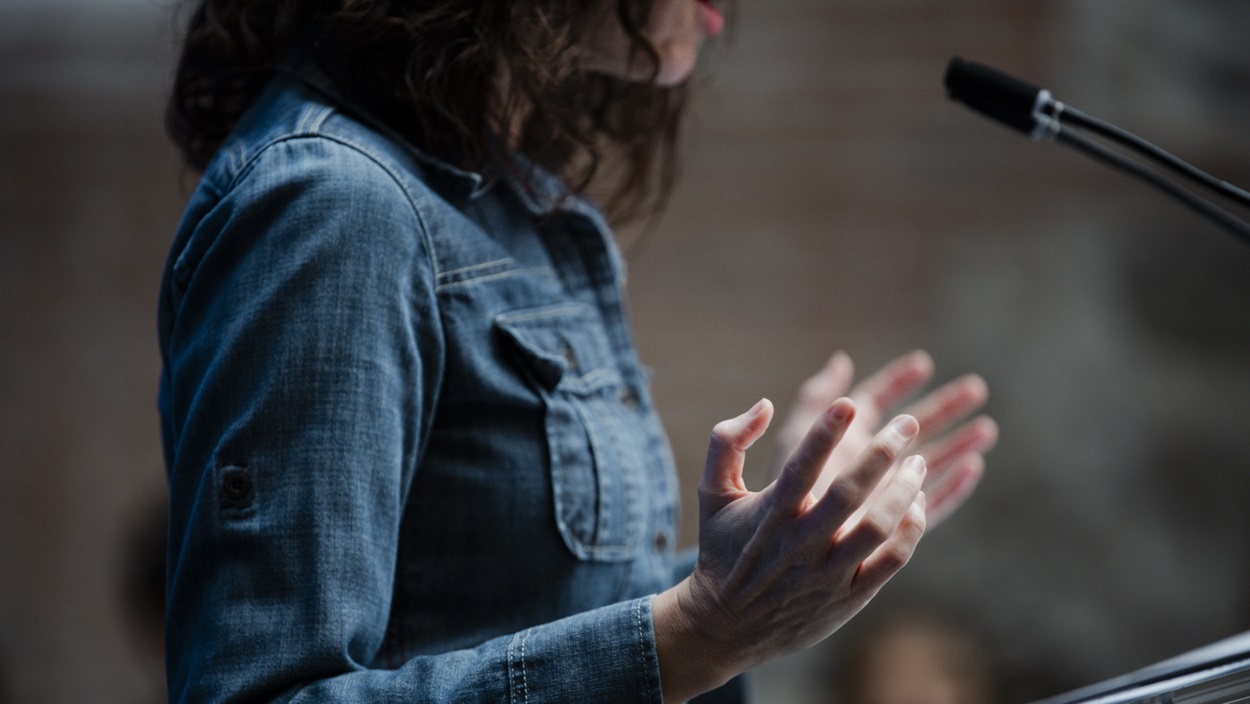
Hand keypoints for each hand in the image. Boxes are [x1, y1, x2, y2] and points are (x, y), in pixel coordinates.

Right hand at [654, 398, 926, 701]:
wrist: (725, 626)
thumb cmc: (722, 549)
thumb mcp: (712, 492)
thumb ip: (727, 441)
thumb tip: (764, 405)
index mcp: (770, 513)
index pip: (800, 467)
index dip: (824, 433)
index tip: (848, 402)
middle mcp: (801, 543)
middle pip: (849, 494)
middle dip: (882, 453)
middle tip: (907, 424)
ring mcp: (828, 572)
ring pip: (878, 527)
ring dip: (904, 490)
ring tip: (918, 461)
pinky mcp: (849, 596)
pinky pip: (891, 561)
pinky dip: (910, 530)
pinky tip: (916, 504)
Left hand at [773, 351, 996, 526]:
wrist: (777, 555)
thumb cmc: (777, 495)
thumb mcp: (793, 443)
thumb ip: (815, 403)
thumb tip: (842, 362)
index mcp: (841, 439)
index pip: (876, 400)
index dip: (899, 380)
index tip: (923, 364)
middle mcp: (865, 463)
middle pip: (913, 428)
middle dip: (944, 408)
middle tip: (977, 388)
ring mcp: (881, 494)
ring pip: (929, 463)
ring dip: (958, 444)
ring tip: (987, 430)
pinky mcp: (892, 526)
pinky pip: (930, 506)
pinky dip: (952, 488)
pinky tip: (973, 468)